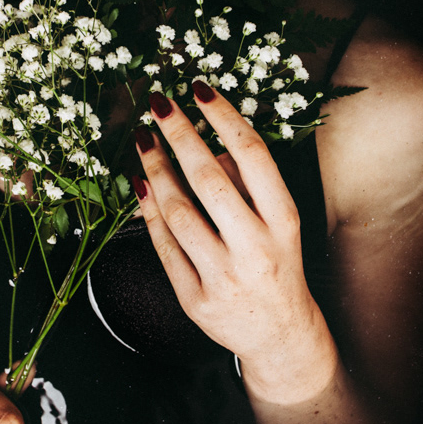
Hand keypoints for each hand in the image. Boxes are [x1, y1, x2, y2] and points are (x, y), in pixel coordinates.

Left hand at [134, 85, 336, 403]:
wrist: (281, 335)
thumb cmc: (276, 262)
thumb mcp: (276, 221)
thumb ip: (246, 182)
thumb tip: (205, 144)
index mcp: (283, 221)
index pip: (253, 156)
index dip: (224, 117)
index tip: (199, 88)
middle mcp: (255, 248)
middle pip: (209, 179)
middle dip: (179, 134)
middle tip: (158, 102)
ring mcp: (222, 276)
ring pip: (179, 211)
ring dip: (155, 169)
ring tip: (144, 139)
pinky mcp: (194, 299)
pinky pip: (163, 245)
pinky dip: (148, 211)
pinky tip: (139, 183)